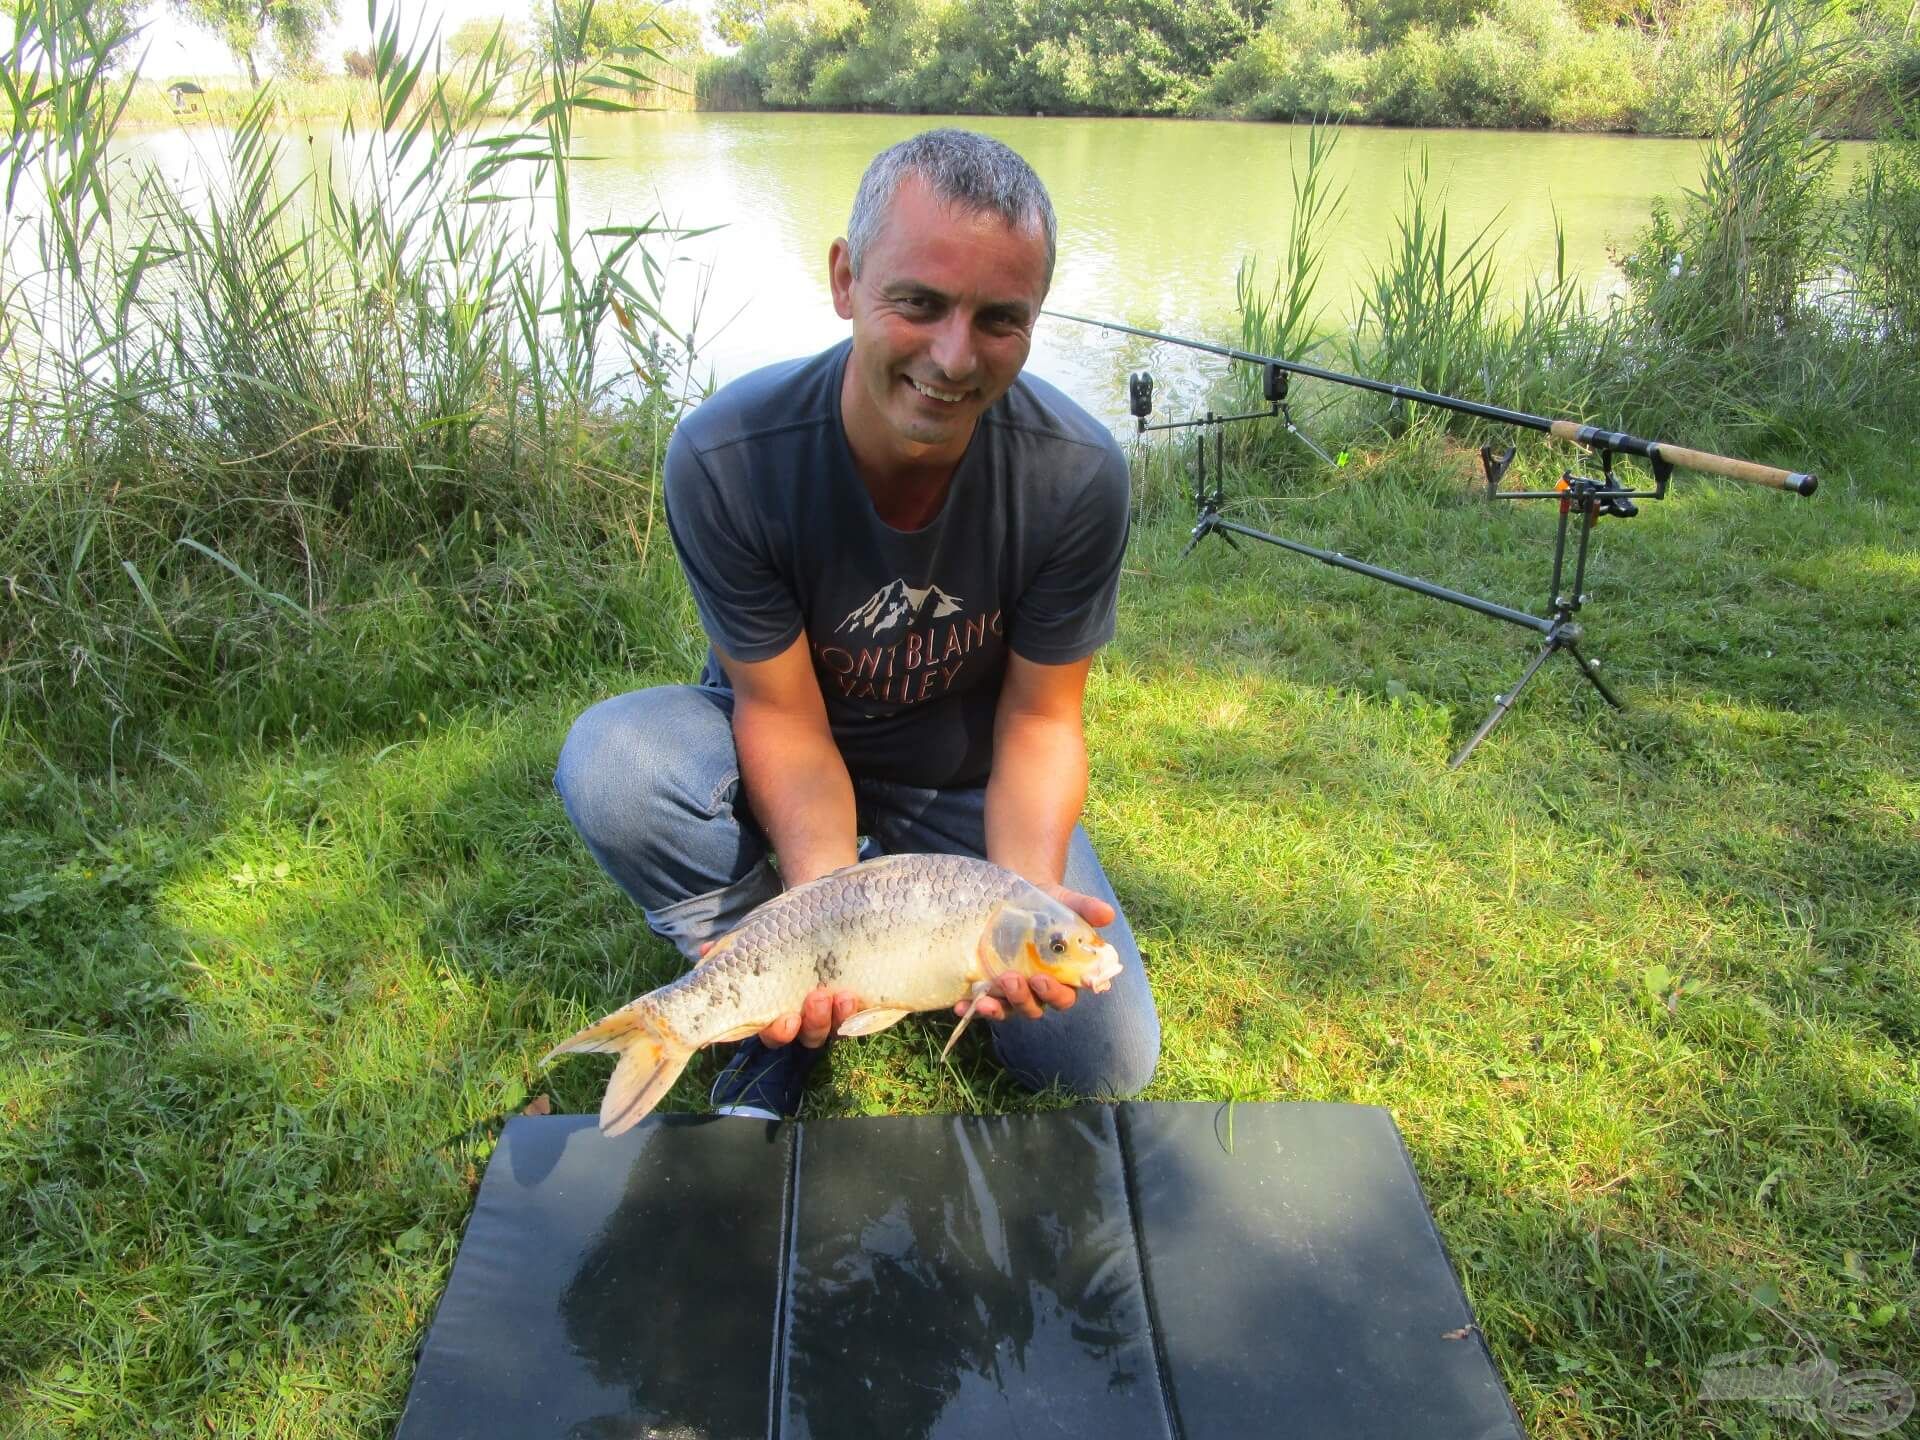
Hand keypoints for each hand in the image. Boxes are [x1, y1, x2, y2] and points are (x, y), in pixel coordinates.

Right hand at [697, 941, 856, 1048]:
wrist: (822, 914)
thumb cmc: (782, 935)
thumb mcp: (757, 938)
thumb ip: (732, 948)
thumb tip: (704, 950)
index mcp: (777, 1010)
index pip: (773, 1032)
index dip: (778, 1032)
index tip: (785, 1019)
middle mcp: (806, 1017)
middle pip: (808, 1036)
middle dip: (813, 1023)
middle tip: (816, 999)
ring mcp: (832, 1011)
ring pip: (835, 1027)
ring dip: (836, 1015)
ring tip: (840, 995)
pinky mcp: (857, 1001)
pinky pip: (859, 1015)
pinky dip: (856, 1008)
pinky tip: (854, 995)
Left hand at [953, 883, 1113, 1022]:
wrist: (1017, 896)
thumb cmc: (1049, 904)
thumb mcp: (1066, 902)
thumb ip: (1085, 908)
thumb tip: (1106, 913)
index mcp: (1063, 978)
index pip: (1064, 996)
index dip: (1054, 994)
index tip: (1042, 979)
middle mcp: (1038, 991)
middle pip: (1035, 1008)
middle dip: (1022, 998)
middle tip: (1011, 980)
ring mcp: (1013, 992)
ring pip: (1008, 1010)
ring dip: (996, 1009)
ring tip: (983, 1001)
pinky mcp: (991, 987)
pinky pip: (983, 1004)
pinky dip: (971, 1009)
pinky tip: (959, 1006)